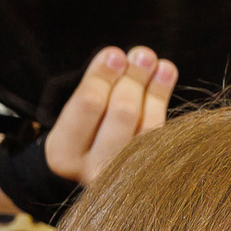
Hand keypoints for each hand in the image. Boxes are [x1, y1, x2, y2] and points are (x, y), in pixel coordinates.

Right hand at [45, 46, 178, 185]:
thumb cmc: (80, 132)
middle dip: (133, 80)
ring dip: (155, 90)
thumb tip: (121, 58)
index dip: (104, 76)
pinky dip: (164, 104)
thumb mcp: (73, 114)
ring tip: (161, 64)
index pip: (89, 104)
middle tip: (142, 54)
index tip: (115, 53)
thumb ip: (93, 88)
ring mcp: (124, 177)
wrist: (88, 173)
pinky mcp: (150, 177)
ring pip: (147, 127)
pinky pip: (161, 136)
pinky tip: (167, 76)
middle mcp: (93, 170)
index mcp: (63, 152)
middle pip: (121, 114)